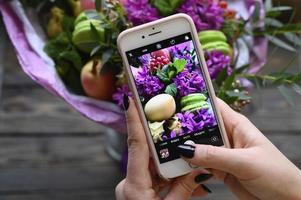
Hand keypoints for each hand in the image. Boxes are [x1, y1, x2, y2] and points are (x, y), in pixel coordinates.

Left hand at [115, 96, 212, 199]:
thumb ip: (185, 189)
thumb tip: (201, 170)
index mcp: (134, 185)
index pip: (136, 145)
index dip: (134, 120)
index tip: (130, 100)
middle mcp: (131, 182)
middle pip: (151, 155)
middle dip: (170, 146)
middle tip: (182, 130)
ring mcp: (135, 186)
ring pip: (157, 167)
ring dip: (176, 168)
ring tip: (196, 169)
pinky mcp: (140, 190)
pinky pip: (158, 178)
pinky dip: (172, 179)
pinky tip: (189, 182)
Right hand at [177, 99, 300, 199]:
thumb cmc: (276, 175)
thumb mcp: (245, 162)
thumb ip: (215, 155)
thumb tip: (187, 149)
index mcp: (236, 125)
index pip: (212, 106)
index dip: (194, 100)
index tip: (173, 101)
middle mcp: (227, 136)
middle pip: (200, 127)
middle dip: (183, 127)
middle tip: (162, 127)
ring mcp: (221, 153)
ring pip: (197, 146)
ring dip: (184, 147)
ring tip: (165, 146)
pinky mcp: (218, 168)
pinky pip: (199, 163)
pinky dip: (188, 164)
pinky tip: (177, 164)